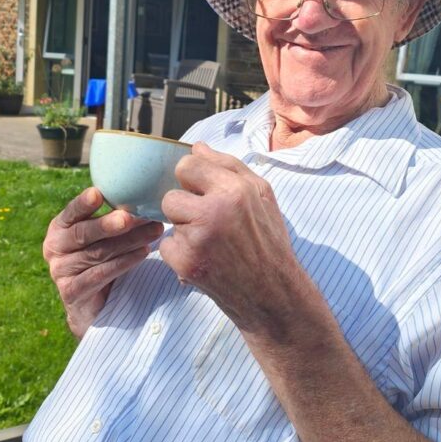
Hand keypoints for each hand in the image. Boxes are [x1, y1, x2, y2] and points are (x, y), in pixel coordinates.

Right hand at [43, 187, 162, 338]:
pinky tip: (143, 252)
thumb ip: (112, 216)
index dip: (83, 204)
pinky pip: (100, 275)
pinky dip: (124, 263)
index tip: (97, 194)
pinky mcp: (72, 292)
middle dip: (109, 225)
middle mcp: (54, 248)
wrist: (91, 301)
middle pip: (83, 234)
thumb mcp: (100, 235)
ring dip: (128, 242)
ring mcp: (60, 271)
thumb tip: (145, 195)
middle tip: (130, 217)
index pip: (71, 213)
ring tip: (153, 231)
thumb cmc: (100, 256)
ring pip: (97, 253)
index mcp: (59, 228)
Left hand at [160, 143, 303, 336]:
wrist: (273, 293)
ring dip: (183, 230)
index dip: (192, 180)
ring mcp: (198, 239)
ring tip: (209, 241)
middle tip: (207, 222)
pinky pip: (167, 247)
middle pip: (171, 196)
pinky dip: (181, 254)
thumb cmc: (269, 241)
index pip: (187, 165)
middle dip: (185, 208)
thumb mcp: (262, 195)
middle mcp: (214, 211)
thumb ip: (229, 166)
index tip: (202, 193)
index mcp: (235, 189)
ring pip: (169, 221)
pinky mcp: (186, 263)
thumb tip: (198, 148)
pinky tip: (204, 258)